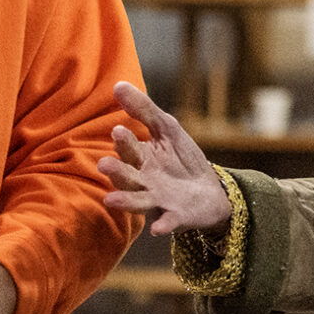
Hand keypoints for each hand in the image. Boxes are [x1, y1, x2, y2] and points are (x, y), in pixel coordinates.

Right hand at [96, 81, 231, 238]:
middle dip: (116, 171)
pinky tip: (158, 228)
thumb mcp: (167, 129)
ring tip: (111, 200)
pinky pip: (166, 222)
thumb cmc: (182, 158)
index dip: (124, 142)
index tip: (118, 130)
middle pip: (127, 176)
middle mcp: (144, 182)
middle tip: (105, 164)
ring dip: (125, 201)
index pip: (128, 149)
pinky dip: (163, 224)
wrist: (209, 189)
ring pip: (137, 201)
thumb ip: (144, 110)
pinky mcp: (176, 217)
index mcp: (140, 159)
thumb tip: (118, 84)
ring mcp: (158, 200)